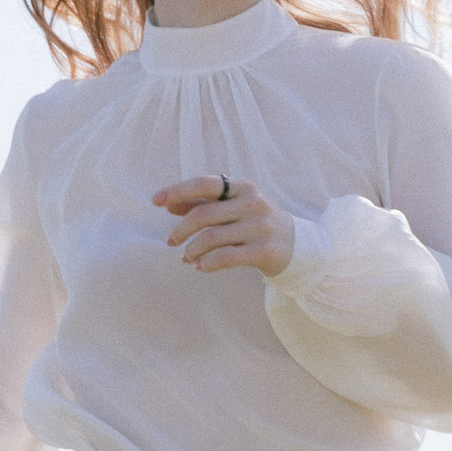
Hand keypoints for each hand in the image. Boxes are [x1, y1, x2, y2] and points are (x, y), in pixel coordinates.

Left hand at [156, 176, 294, 275]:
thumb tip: (168, 204)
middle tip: (170, 241)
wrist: (296, 246)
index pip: (206, 184)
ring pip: (212, 238)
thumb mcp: (233, 208)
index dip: (178, 190)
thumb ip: (203, 204)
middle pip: (204, 214)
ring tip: (186, 257)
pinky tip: (201, 267)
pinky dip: (207, 263)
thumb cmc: (254, 223)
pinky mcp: (265, 251)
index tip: (155, 201)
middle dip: (180, 230)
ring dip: (192, 250)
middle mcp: (254, 203)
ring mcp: (261, 227)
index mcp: (243, 187)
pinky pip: (226, 257)